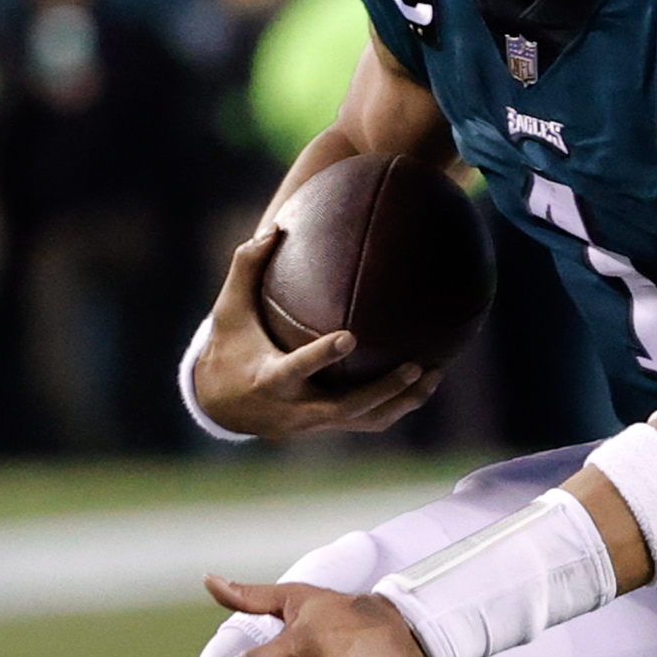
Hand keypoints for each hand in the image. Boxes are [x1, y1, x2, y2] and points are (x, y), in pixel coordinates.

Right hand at [193, 227, 443, 437]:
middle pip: (345, 407)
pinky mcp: (327, 428)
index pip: (297, 368)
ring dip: (401, 401)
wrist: (221, 405)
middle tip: (416, 365)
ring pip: (364, 420)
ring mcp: (313, 423)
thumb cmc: (229, 347)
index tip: (350, 337)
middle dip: (382, 390)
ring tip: (436, 374)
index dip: (322, 357)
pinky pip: (368, 422)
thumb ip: (247, 269)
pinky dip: (397, 406)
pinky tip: (425, 383)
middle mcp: (294, 407)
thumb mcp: (229, 310)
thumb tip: (275, 228)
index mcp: (269, 379)